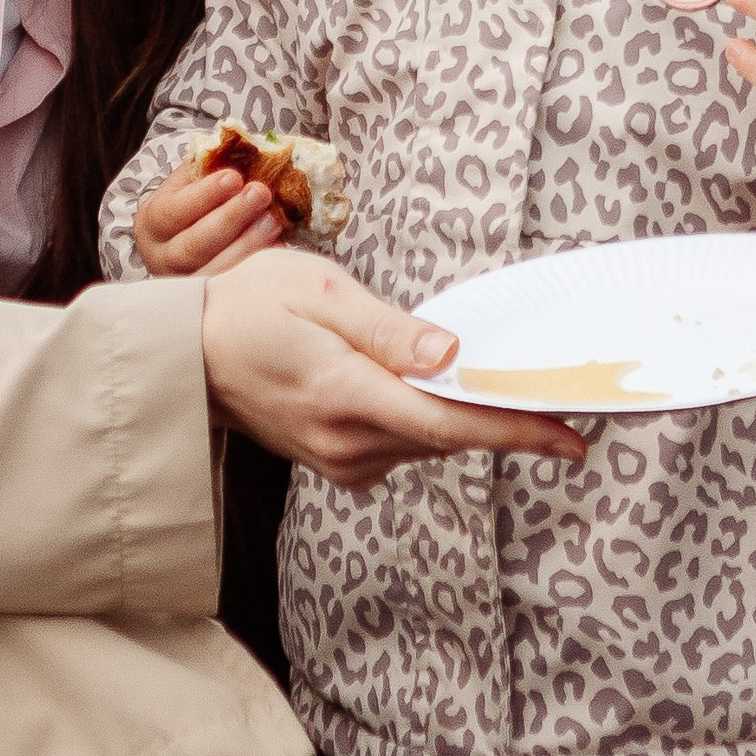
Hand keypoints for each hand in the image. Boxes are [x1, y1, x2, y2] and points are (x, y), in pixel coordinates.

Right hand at [136, 159, 287, 279]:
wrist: (186, 240)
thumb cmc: (194, 205)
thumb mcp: (190, 182)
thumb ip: (208, 168)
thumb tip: (246, 151)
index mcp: (152, 224)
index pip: (172, 211)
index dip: (204, 195)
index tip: (234, 177)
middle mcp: (162, 259)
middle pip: (192, 246)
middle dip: (230, 218)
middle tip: (261, 193)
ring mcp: (185, 285)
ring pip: (213, 272)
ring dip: (246, 246)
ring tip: (272, 221)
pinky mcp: (209, 300)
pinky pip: (233, 289)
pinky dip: (256, 268)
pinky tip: (277, 249)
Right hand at [200, 248, 587, 491]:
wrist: (183, 354)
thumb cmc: (247, 305)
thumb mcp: (320, 292)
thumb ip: (390, 330)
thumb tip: (452, 355)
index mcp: (344, 394)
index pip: (448, 425)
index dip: (516, 432)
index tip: (572, 438)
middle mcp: (345, 442)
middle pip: (447, 438)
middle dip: (503, 417)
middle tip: (558, 391)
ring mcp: (339, 460)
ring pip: (427, 442)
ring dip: (461, 415)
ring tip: (492, 380)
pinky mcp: (336, 463)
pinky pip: (402, 445)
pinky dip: (425, 420)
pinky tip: (423, 387)